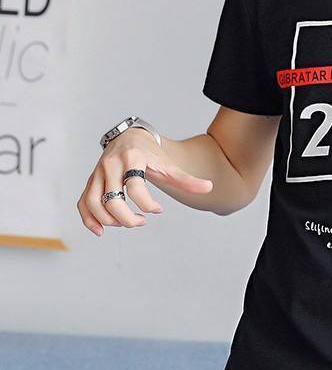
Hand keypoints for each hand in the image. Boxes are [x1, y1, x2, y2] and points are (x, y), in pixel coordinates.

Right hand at [76, 128, 212, 235]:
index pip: (135, 187)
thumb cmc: (151, 153)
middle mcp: (111, 165)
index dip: (148, 204)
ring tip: (125, 223)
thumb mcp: (168, 165)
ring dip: (108, 220)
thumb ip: (186, 179)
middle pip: (112, 199)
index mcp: (132, 158)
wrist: (130, 138)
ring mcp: (97, 174)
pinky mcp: (90, 182)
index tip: (158, 210)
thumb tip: (209, 188)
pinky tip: (100, 231)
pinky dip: (88, 218)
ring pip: (93, 202)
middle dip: (127, 218)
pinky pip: (83, 202)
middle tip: (142, 222)